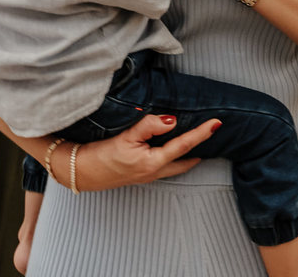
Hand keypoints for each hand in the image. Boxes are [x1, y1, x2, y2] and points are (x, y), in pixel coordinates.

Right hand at [69, 114, 218, 191]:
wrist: (81, 172)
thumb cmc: (101, 155)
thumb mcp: (125, 137)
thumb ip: (150, 127)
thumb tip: (172, 121)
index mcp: (153, 162)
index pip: (183, 145)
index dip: (201, 133)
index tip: (216, 123)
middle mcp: (154, 172)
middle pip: (184, 160)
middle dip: (199, 149)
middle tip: (211, 134)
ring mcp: (147, 176)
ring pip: (175, 165)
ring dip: (187, 154)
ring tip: (196, 141)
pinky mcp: (140, 175)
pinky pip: (164, 166)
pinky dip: (174, 157)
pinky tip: (170, 149)